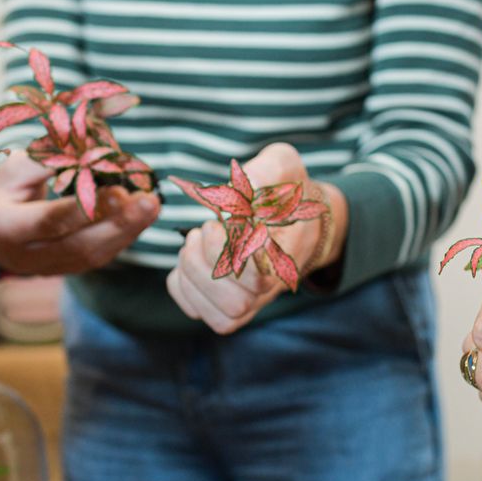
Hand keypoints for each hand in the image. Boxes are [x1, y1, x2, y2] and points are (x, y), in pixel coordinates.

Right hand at [0, 150, 159, 274]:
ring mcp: (48, 268)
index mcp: (5, 228)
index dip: (84, 209)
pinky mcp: (67, 270)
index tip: (117, 190)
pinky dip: (124, 236)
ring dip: (128, 230)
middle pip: (79, 245)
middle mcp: (26, 256)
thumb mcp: (15, 168)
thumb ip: (48, 163)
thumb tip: (90, 155)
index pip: (49, 222)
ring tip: (152, 205)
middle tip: (148, 201)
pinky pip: (99, 256)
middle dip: (118, 223)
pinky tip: (143, 216)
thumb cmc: (3, 190)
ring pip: (94, 255)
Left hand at [166, 143, 346, 334]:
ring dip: (193, 276)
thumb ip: (265, 170)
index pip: (260, 278)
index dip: (231, 254)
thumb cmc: (286, 190)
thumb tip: (243, 186)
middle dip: (205, 263)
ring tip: (192, 242)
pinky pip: (199, 312)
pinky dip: (183, 288)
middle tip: (202, 229)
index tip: (220, 222)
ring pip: (220, 314)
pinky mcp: (228, 304)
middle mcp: (271, 287)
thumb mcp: (282, 166)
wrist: (298, 219)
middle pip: (236, 302)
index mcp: (285, 255)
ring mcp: (251, 300)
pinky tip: (187, 262)